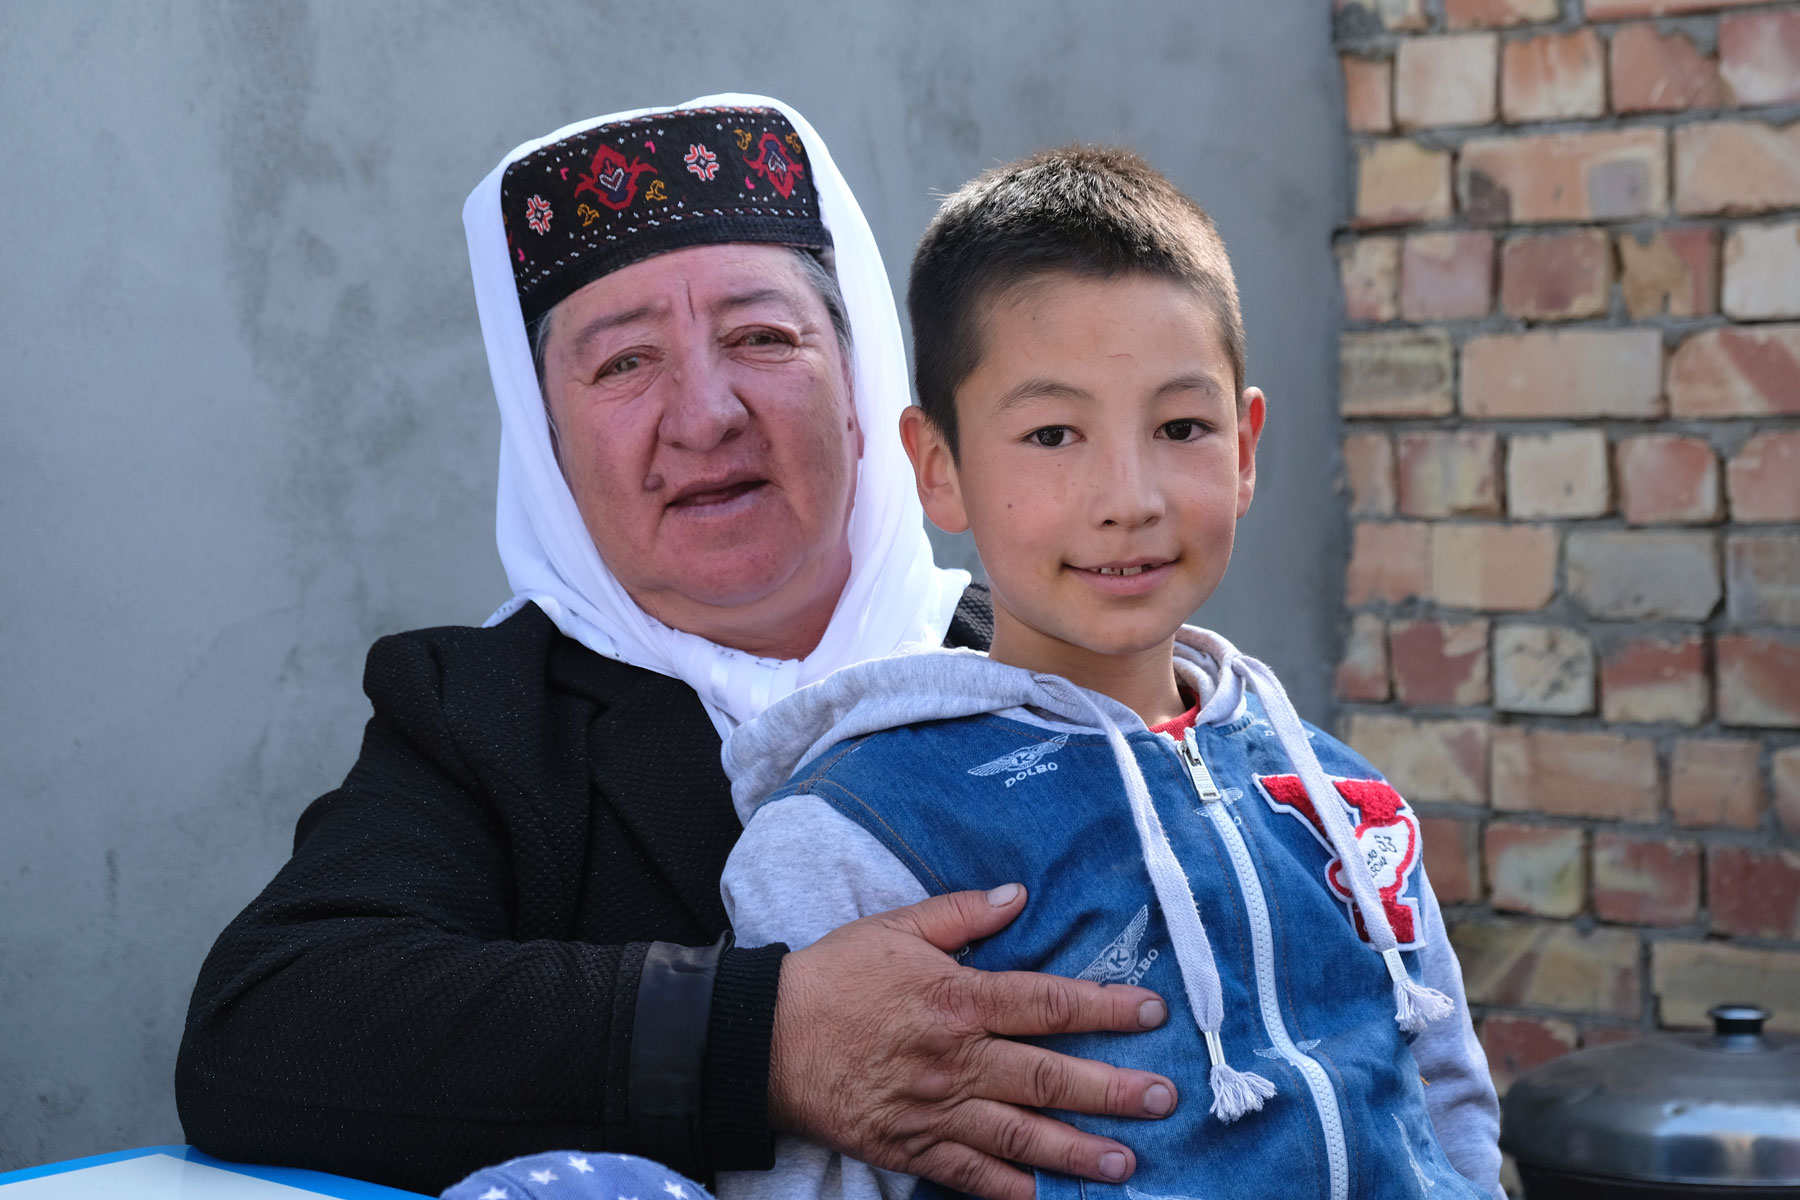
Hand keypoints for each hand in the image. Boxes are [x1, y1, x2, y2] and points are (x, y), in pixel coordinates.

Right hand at [769, 883, 1176, 1199]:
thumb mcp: (895, 928)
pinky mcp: (910, 1146)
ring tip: (1127, 1163)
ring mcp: (935, 1108)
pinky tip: (1047, 1198)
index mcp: (958, 997)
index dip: (1104, 1008)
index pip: (1048, 1003)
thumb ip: (962, 915)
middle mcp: (956, 1057)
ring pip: (1020, 1134)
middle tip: (1165, 1099)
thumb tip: (1019, 895)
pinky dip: (1009, 1190)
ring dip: (1077, 1150)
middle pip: (1049, 1075)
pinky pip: (969, 1175)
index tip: (1151, 1013)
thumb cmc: (833, 977)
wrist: (765, 1038)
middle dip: (1112, 1089)